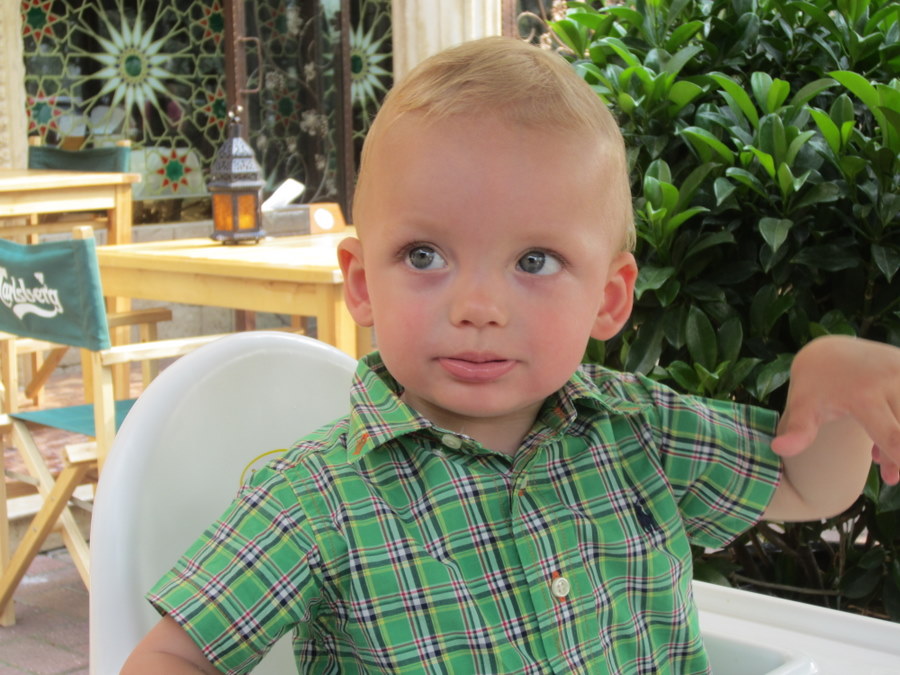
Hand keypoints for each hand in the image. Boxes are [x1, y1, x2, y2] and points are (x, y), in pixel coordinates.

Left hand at [771, 335, 899, 484]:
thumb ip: (798, 430)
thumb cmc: (814, 385)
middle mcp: (891, 380)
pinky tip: (883, 438)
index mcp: (864, 394)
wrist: (828, 351)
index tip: (893, 477)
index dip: (899, 460)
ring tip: (877, 453)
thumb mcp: (803, 405)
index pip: (893, 436)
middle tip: (889, 476)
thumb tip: (778, 449)